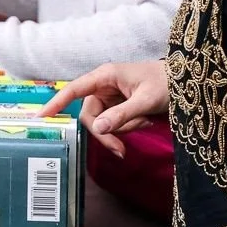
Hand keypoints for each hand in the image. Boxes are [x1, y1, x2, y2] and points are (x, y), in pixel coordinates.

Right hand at [40, 60, 168, 153]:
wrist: (185, 82)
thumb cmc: (166, 83)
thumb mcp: (145, 100)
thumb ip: (121, 115)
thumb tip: (98, 129)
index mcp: (105, 76)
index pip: (73, 90)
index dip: (56, 103)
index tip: (40, 117)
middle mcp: (103, 85)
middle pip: (90, 116)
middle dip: (105, 133)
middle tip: (121, 150)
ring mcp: (110, 96)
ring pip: (102, 123)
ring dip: (122, 129)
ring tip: (145, 120)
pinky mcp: (118, 106)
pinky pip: (114, 123)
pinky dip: (127, 127)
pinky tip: (145, 120)